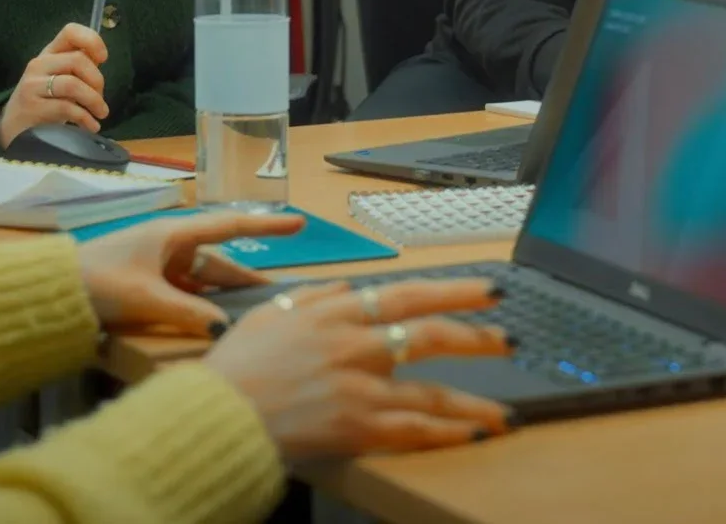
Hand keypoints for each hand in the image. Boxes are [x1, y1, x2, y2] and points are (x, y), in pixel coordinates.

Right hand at [0, 22, 109, 145]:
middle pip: (77, 60)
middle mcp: (39, 64)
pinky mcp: (32, 107)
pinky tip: (91, 126)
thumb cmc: (45, 99)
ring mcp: (32, 85)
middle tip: (100, 98)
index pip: (70, 31)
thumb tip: (100, 58)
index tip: (103, 59)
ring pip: (72, 84)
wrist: (14, 125)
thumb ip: (79, 67)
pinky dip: (85, 118)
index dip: (92, 41)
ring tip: (101, 113)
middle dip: (97, 81)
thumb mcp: (61, 78)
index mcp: (50, 53)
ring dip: (94, 101)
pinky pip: (66, 108)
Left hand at [76, 212, 301, 333]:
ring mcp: (159, 266)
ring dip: (224, 297)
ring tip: (254, 316)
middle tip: (278, 297)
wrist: (50, 295)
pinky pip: (187, 294)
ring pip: (204, 281)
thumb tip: (225, 329)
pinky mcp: (148, 286)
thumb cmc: (97, 283)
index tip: (300, 222)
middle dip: (247, 278)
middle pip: (220, 262)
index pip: (230, 226)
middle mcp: (170, 246)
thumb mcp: (146, 299)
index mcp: (172, 235)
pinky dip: (203, 308)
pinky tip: (216, 326)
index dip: (267, 225)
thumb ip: (190, 314)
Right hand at [206, 279, 514, 459]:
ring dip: (474, 403)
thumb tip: (351, 289)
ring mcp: (358, 387)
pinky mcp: (355, 427)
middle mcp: (354, 344)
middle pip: (430, 333)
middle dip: (478, 335)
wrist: (214, 415)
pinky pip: (413, 431)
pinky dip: (446, 435)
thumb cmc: (234, 368)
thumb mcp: (269, 314)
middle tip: (511, 338)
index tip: (489, 289)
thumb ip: (314, 297)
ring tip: (505, 413)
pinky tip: (471, 437)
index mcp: (335, 313)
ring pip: (431, 392)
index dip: (454, 289)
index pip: (407, 294)